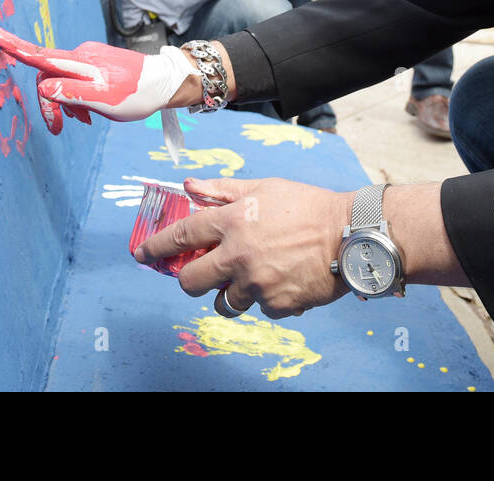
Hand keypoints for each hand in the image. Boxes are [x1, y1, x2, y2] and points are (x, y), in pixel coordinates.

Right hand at [0, 29, 200, 133]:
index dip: (16, 48)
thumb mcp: (102, 100)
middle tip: (59, 128)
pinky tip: (91, 112)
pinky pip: (76, 80)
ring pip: (63, 81)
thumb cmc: (136, 94)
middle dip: (49, 103)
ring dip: (66, 103)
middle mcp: (81, 55)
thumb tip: (42, 88)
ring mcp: (89, 58)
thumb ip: (71, 93)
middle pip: (49, 76)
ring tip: (85, 120)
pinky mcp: (97, 64)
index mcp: (80, 63)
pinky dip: (78, 98)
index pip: (41, 55)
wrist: (165, 84)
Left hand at [134, 177, 351, 319]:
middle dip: (190, 280)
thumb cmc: (308, 206)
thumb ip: (223, 189)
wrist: (351, 235)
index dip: (156, 246)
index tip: (142, 254)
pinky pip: (260, 309)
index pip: (181, 236)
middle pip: (191, 282)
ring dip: (231, 293)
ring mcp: (257, 284)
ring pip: (224, 303)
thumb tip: (189, 186)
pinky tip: (284, 280)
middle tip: (200, 275)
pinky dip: (267, 298)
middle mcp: (239, 255)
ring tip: (252, 278)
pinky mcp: (276, 306)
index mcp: (233, 221)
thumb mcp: (264, 187)